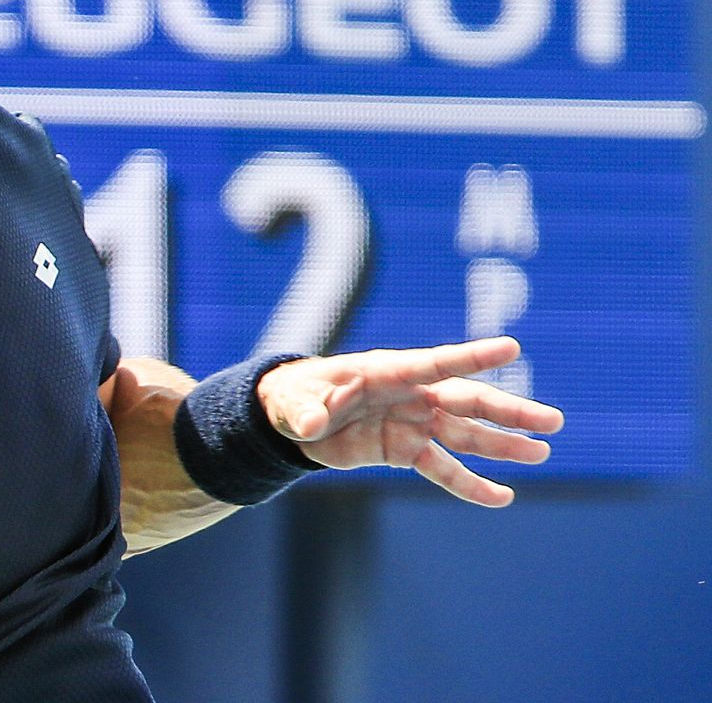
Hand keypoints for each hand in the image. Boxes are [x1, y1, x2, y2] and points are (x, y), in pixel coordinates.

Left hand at [256, 337, 563, 506]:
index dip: (472, 357)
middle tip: (553, 421)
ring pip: (465, 434)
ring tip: (541, 453)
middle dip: (508, 411)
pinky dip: (470, 484)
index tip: (512, 347)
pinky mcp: (405, 450)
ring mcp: (412, 423)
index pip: (436, 363)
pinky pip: (444, 468)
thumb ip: (306, 411)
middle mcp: (409, 395)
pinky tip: (501, 497)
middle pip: (466, 401)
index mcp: (386, 372)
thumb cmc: (293, 397)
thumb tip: (311, 423)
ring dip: (502, 445)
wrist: (292, 418)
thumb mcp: (294, 403)